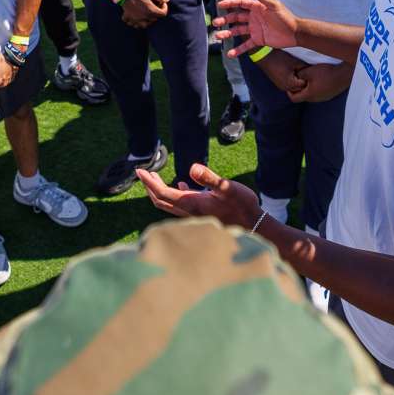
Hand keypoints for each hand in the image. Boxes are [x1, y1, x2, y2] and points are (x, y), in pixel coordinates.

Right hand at [121, 0, 168, 28]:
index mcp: (150, 10)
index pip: (163, 14)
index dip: (164, 8)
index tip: (161, 3)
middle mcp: (144, 17)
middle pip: (154, 20)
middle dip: (156, 14)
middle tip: (154, 6)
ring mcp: (135, 19)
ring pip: (144, 25)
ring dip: (146, 21)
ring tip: (146, 14)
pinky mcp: (128, 18)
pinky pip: (132, 24)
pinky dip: (134, 22)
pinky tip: (135, 17)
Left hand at [138, 163, 262, 230]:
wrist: (254, 226)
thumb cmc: (242, 206)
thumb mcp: (228, 188)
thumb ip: (210, 178)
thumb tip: (192, 167)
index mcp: (191, 203)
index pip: (162, 193)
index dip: (149, 182)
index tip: (139, 170)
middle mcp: (189, 211)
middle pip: (161, 200)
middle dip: (150, 186)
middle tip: (144, 172)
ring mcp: (195, 214)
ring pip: (169, 203)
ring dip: (160, 190)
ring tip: (155, 177)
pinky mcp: (203, 213)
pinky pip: (182, 204)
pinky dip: (176, 193)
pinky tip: (181, 184)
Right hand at [214, 0, 298, 55]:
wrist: (295, 33)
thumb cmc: (286, 17)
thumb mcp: (275, 6)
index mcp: (257, 8)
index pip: (240, 4)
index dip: (230, 4)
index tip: (220, 5)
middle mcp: (253, 18)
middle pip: (235, 18)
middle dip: (224, 20)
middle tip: (214, 23)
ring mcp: (254, 29)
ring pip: (237, 31)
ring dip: (227, 33)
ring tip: (217, 36)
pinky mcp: (258, 40)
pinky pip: (246, 45)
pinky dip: (238, 50)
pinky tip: (230, 54)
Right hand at [257, 50, 307, 95]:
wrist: (264, 55)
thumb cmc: (280, 58)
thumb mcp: (295, 62)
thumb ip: (305, 69)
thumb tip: (313, 72)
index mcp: (290, 84)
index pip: (305, 85)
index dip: (309, 79)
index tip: (312, 72)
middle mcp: (285, 88)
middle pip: (300, 89)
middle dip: (304, 81)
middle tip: (308, 73)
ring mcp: (281, 86)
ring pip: (294, 87)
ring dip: (298, 81)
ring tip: (301, 72)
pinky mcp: (278, 83)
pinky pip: (289, 85)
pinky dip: (293, 80)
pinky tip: (294, 72)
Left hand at [287, 62, 353, 102]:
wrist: (343, 74)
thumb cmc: (326, 72)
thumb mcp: (309, 71)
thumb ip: (299, 75)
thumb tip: (295, 77)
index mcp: (309, 95)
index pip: (294, 99)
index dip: (289, 92)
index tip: (289, 84)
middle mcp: (316, 99)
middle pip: (303, 97)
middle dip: (299, 89)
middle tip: (297, 80)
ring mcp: (324, 98)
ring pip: (311, 95)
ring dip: (308, 88)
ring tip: (308, 79)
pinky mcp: (329, 95)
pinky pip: (319, 93)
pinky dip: (315, 88)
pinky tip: (318, 80)